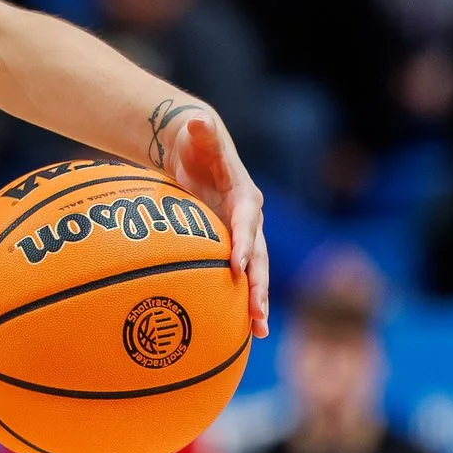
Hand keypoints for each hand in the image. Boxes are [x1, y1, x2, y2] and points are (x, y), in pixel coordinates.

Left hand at [155, 104, 269, 337]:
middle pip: (258, 255)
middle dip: (258, 285)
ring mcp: (243, 233)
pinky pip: (239, 274)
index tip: (237, 267)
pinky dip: (240, 298)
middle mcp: (250, 218)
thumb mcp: (197, 135)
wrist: (197, 149)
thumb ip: (201, 132)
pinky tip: (238, 329)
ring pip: (254, 271)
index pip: (246, 223)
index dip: (244, 244)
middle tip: (256, 314)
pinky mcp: (232, 243)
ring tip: (257, 332)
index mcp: (244, 196)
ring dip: (255, 300)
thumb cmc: (194, 142)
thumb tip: (197, 120)